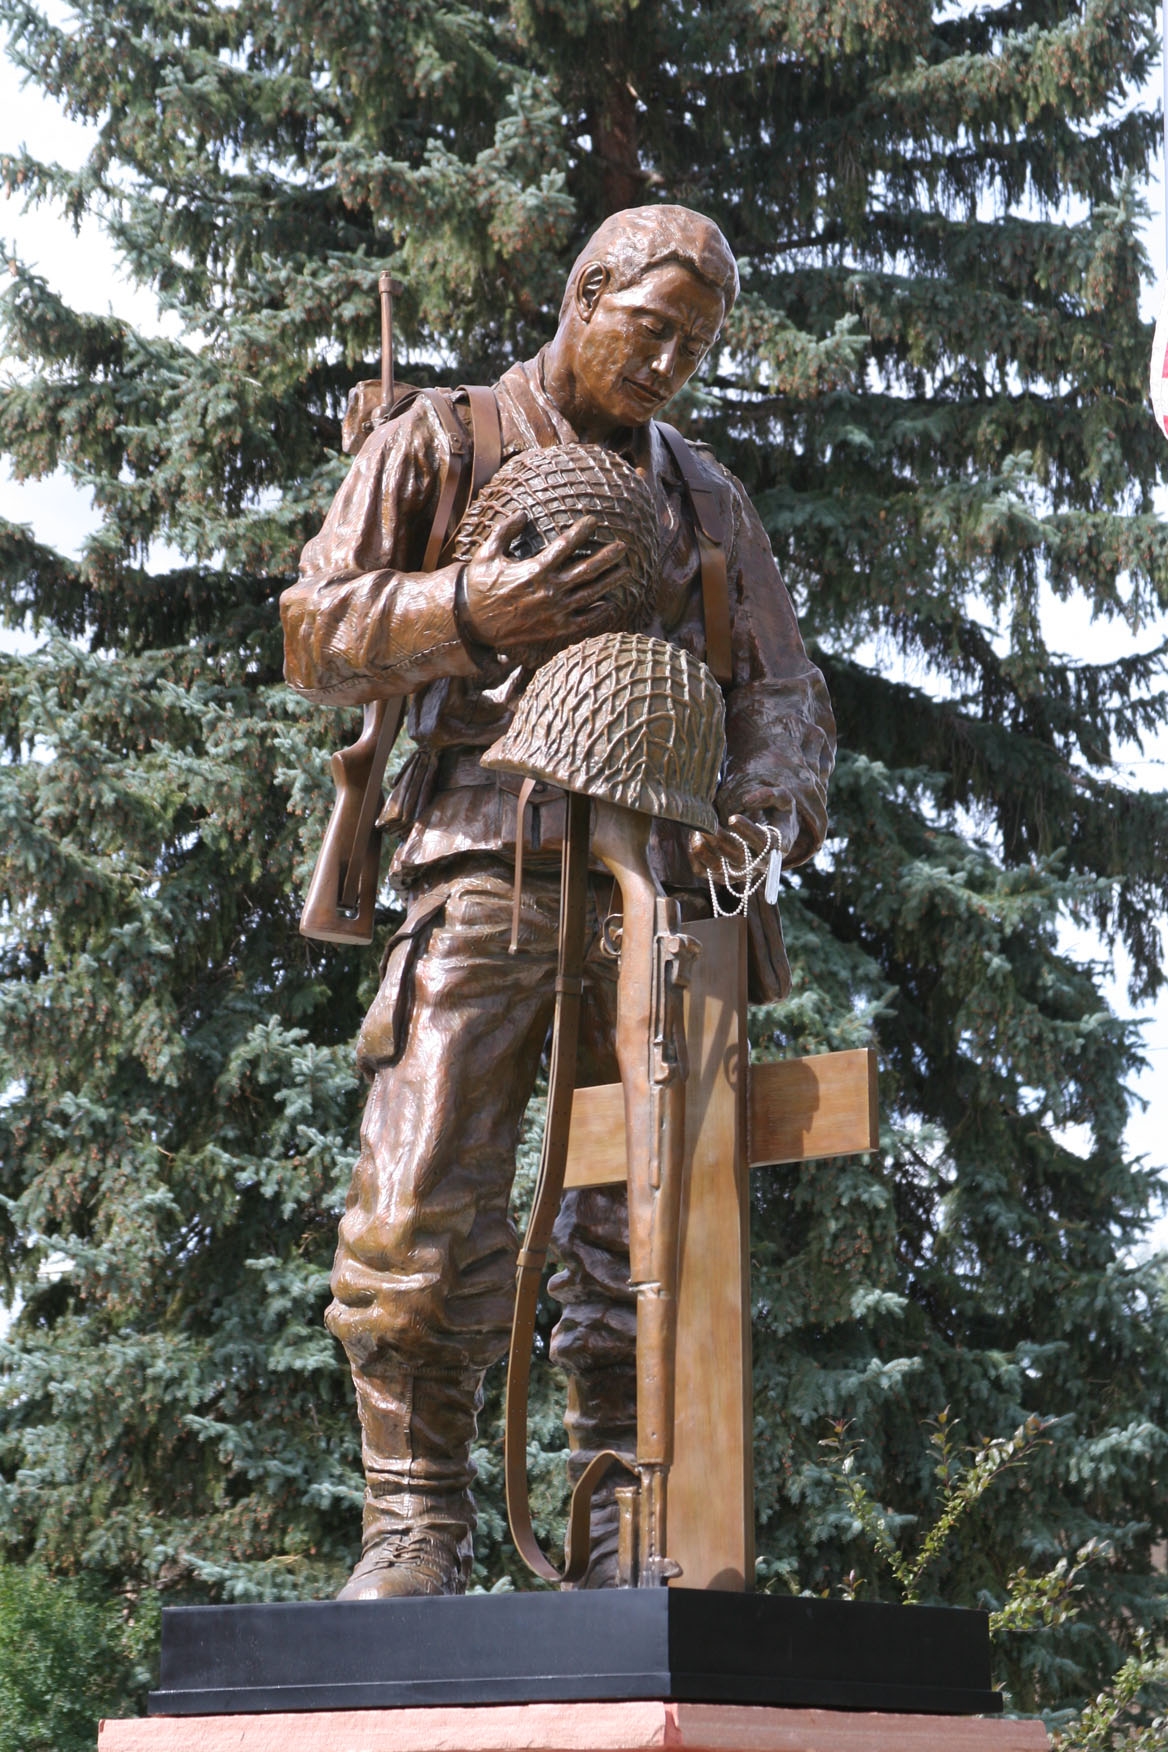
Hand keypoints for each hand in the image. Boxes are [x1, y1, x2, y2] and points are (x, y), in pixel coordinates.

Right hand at [461, 510, 631, 651]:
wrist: (471, 623)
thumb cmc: (479, 585)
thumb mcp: (487, 553)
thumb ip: (505, 531)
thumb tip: (523, 514)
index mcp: (535, 569)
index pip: (565, 545)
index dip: (582, 531)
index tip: (594, 521)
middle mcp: (549, 590)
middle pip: (587, 570)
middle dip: (608, 556)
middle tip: (624, 547)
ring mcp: (554, 611)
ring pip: (590, 593)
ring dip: (610, 581)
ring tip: (625, 570)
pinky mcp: (554, 629)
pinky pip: (582, 620)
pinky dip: (598, 612)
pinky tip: (610, 604)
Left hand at [689, 796, 798, 881]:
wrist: (770, 826)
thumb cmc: (776, 810)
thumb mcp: (782, 797)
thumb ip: (769, 795)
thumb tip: (746, 801)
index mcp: (779, 844)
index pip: (766, 844)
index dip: (749, 832)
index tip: (733, 818)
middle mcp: (761, 863)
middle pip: (742, 859)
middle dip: (723, 842)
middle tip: (710, 825)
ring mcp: (743, 871)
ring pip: (722, 870)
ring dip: (707, 852)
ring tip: (698, 831)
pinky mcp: (726, 874)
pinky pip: (708, 873)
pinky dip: (697, 858)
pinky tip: (695, 838)